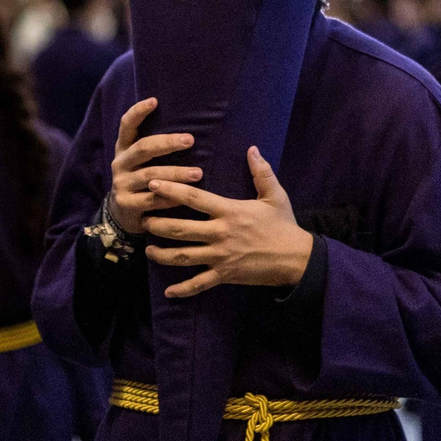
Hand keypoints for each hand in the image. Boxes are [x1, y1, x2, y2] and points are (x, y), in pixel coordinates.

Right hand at [108, 97, 201, 233]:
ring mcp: (121, 185)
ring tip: (198, 173)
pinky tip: (185, 197)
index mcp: (123, 150)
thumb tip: (188, 128)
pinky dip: (170, 198)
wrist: (121, 215)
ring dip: (176, 174)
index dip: (138, 112)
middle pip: (143, 148)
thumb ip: (154, 147)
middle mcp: (120, 164)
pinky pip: (152, 200)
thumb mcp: (140, 163)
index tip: (154, 100)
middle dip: (167, 143)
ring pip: (150, 176)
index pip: (126, 126)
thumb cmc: (141, 182)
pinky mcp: (127, 205)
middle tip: (190, 140)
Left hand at [142, 146, 313, 297]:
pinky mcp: (225, 275)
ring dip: (162, 254)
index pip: (194, 198)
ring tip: (147, 249)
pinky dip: (183, 289)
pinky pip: (200, 284)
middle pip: (181, 229)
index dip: (171, 190)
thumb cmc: (284, 225)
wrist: (297, 259)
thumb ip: (261, 172)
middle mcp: (221, 234)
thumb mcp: (275, 196)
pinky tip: (168, 291)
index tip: (153, 183)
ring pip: (184, 257)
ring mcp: (221, 257)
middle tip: (142, 220)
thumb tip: (252, 148)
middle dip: (158, 225)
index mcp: (229, 212)